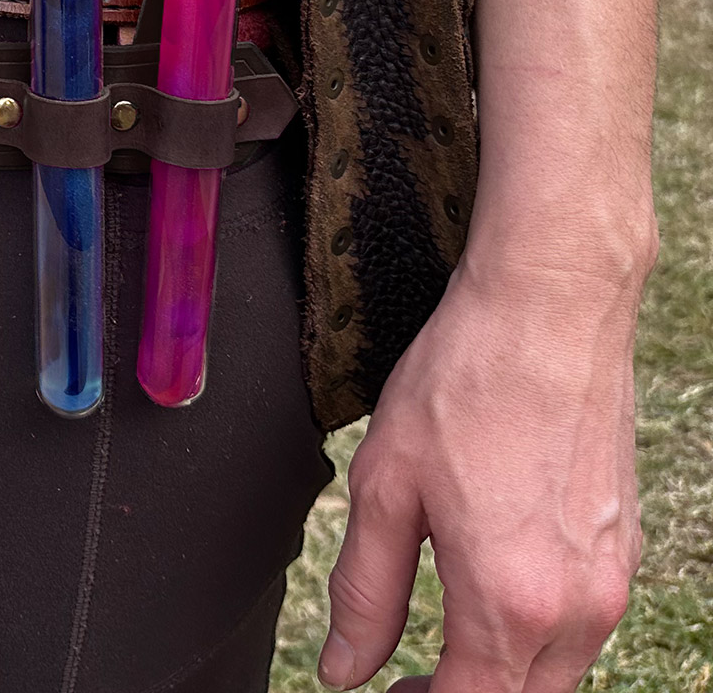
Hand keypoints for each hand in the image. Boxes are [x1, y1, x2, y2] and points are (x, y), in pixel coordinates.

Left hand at [319, 246, 645, 691]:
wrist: (550, 312)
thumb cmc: (464, 387)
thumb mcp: (385, 490)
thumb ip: (365, 594)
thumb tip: (345, 670)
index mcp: (511, 600)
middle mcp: (577, 605)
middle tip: (401, 679)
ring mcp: (611, 577)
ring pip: (557, 670)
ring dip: (501, 672)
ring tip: (437, 646)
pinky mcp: (624, 547)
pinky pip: (582, 624)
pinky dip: (536, 634)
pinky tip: (488, 595)